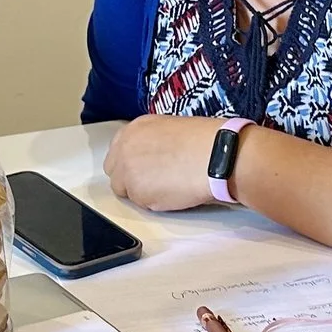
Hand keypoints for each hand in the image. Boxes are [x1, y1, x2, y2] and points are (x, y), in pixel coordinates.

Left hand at [102, 114, 224, 211]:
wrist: (216, 155)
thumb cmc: (204, 141)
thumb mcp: (170, 128)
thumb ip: (151, 141)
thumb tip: (150, 154)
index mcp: (133, 129)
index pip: (117, 152)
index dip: (131, 163)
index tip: (143, 168)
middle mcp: (124, 149)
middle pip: (115, 173)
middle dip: (130, 179)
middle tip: (154, 181)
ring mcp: (128, 172)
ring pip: (127, 191)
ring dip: (143, 192)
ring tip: (169, 185)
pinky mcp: (138, 194)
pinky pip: (142, 204)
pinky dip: (155, 202)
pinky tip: (174, 192)